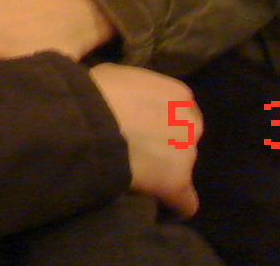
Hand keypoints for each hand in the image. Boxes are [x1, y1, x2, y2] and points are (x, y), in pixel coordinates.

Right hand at [88, 63, 201, 219]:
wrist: (88, 123)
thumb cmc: (97, 92)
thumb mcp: (117, 75)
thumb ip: (136, 89)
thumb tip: (130, 100)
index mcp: (179, 95)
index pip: (180, 111)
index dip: (160, 121)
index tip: (141, 127)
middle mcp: (191, 123)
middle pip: (185, 138)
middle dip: (166, 145)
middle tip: (138, 149)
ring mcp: (187, 154)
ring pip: (182, 168)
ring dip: (164, 172)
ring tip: (138, 176)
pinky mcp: (177, 183)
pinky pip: (185, 202)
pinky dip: (173, 205)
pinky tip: (160, 205)